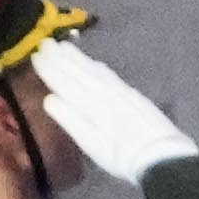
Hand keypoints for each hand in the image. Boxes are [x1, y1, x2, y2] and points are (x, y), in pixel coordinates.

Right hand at [26, 39, 198, 181]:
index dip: (51, 69)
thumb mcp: (92, 144)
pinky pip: (109, 74)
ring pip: (95, 70)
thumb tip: (48, 99)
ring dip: (78, 58)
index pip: (66, 83)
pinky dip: (97, 66)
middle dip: (62, 58)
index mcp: (93, 105)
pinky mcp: (133, 95)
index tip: (36, 55)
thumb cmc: (122, 156)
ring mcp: (122, 92)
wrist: (162, 155)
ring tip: (64, 46)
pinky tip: (93, 63)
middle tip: (45, 43)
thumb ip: (72, 120)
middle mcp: (107, 93)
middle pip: (80, 72)